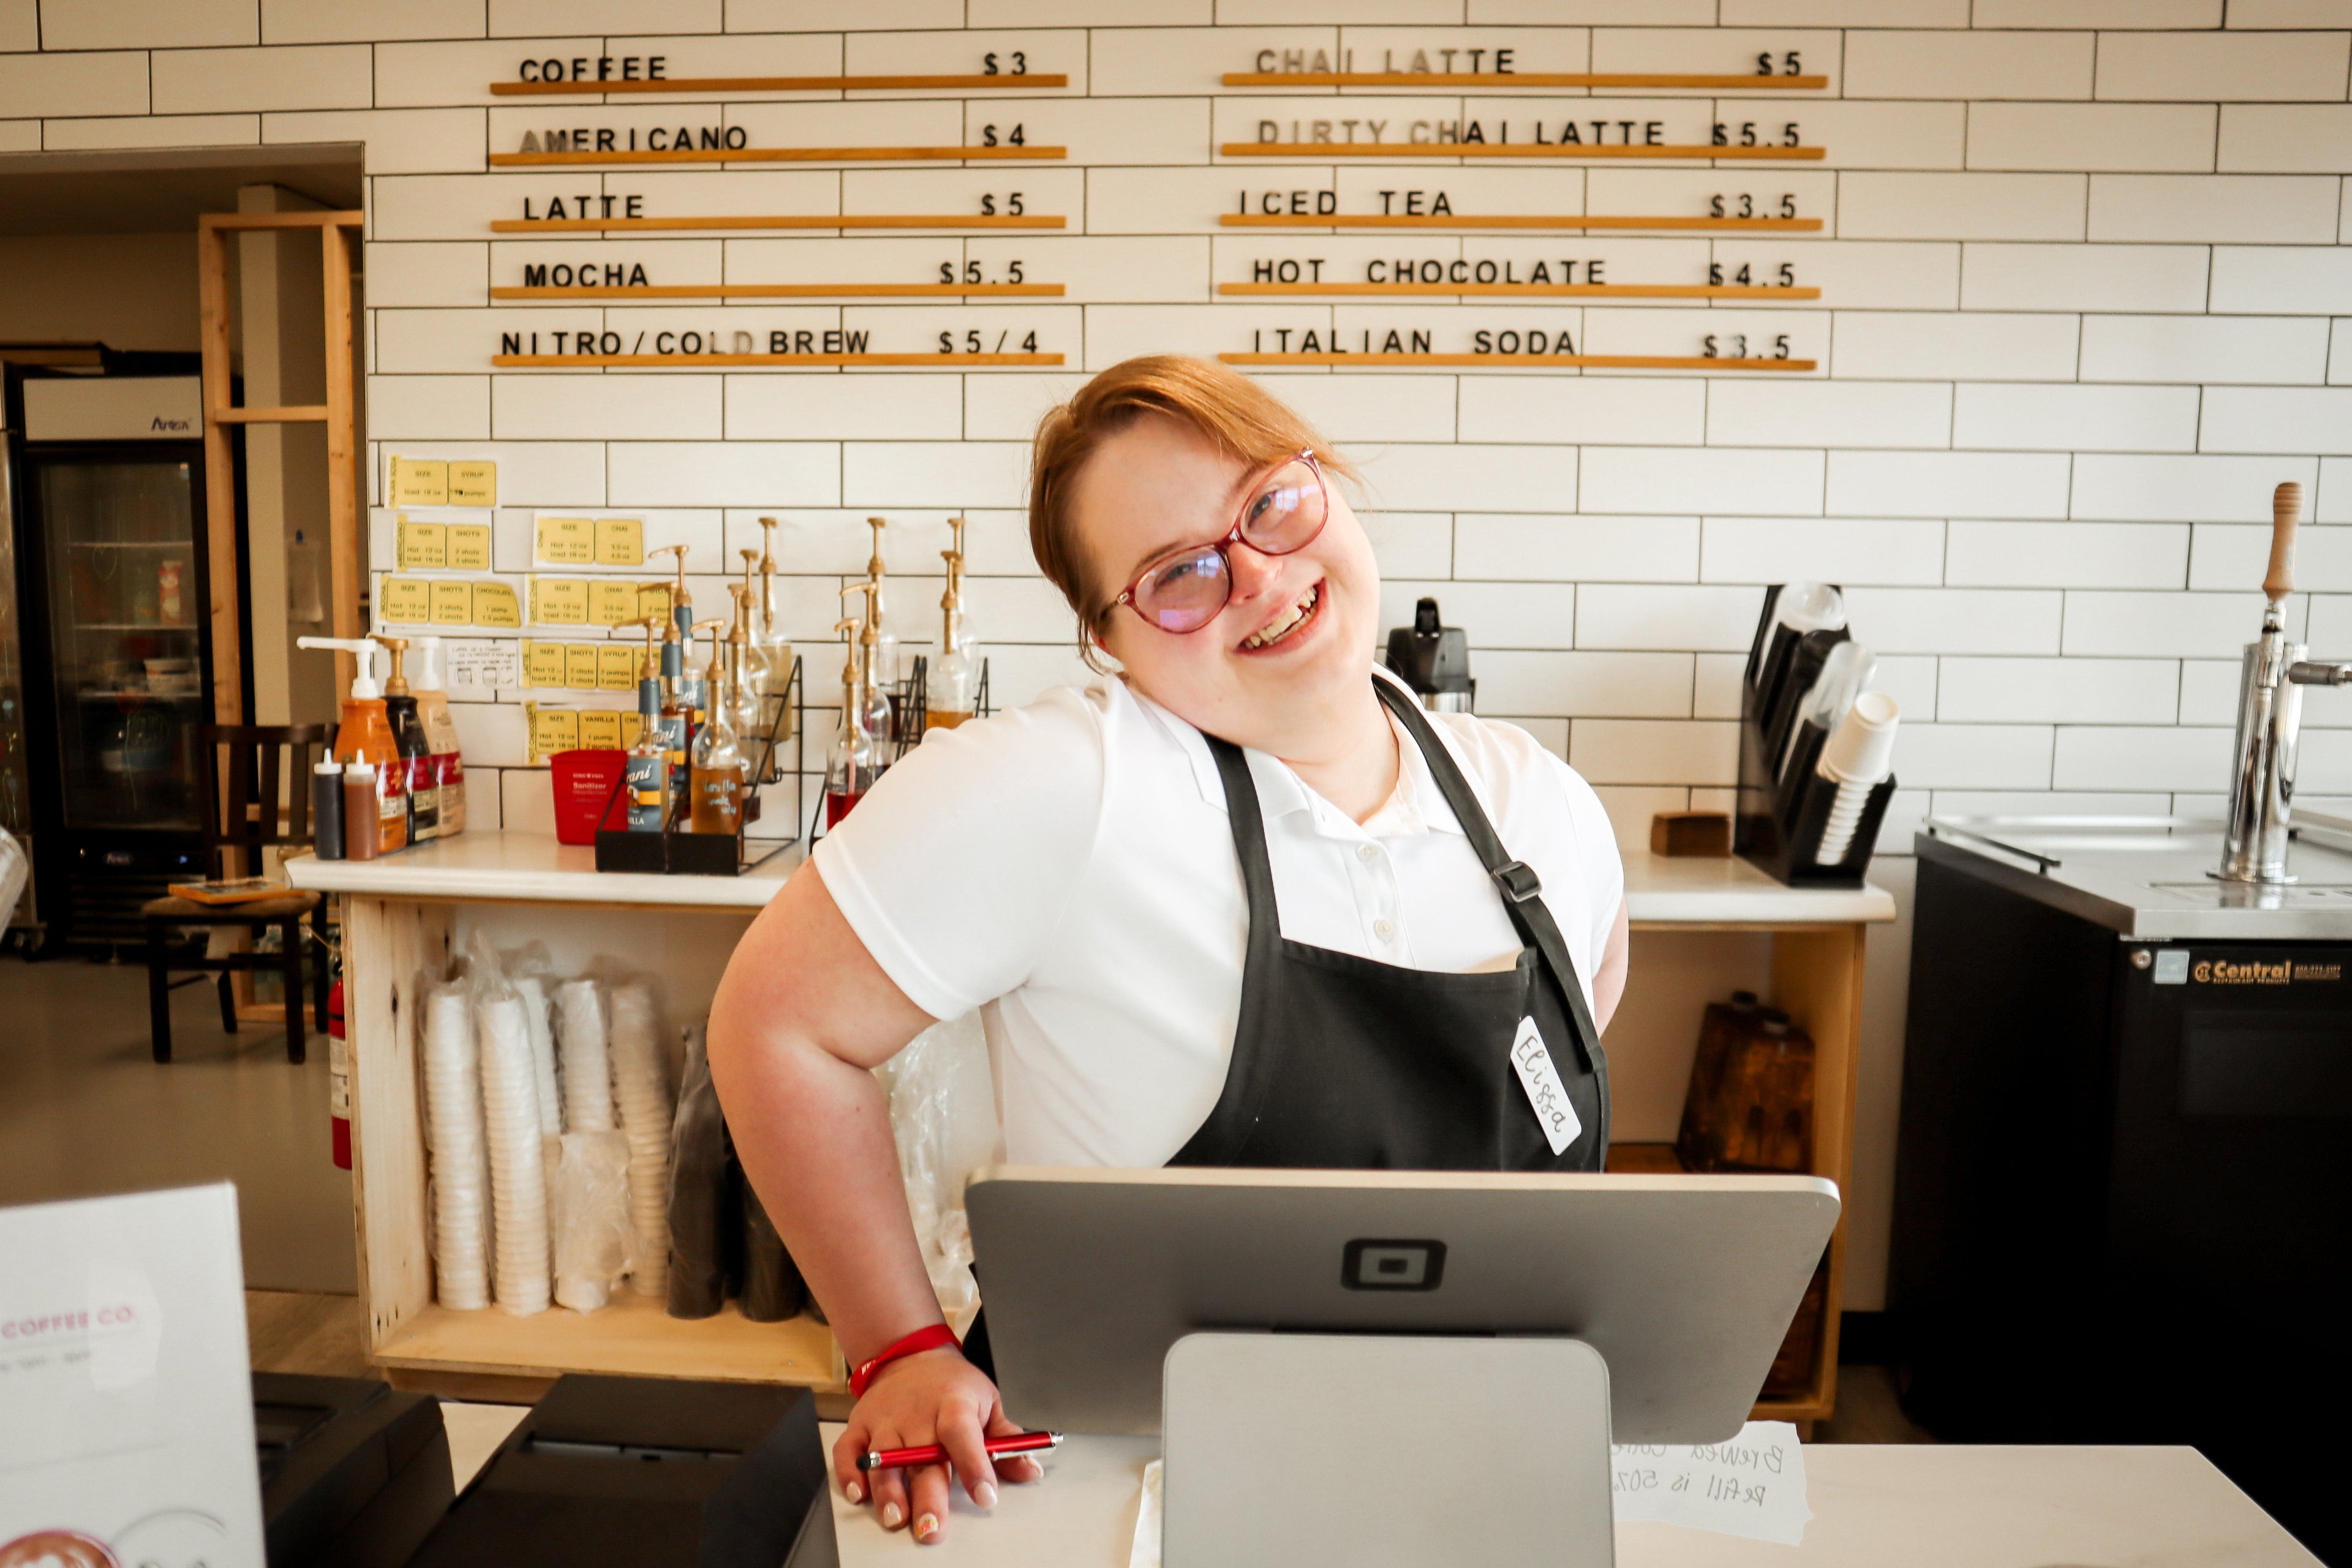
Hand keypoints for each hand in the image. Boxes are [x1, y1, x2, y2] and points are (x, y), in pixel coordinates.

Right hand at [834, 1346, 1044, 1544]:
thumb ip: (1007, 1440)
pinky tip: (859, 1493)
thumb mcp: (987, 1402)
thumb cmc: (952, 1384)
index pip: (963, 1434)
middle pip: (921, 1458)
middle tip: (933, 1529)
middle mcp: (916, 1415)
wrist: (910, 1355)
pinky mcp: (860, 1426)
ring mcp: (885, 1420)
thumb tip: (1031, 1470)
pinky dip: (849, 1473)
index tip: (986, 1496)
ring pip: (883, 1461)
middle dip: (926, 1497)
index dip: (975, 1465)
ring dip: (888, 1492)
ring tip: (897, 1518)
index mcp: (953, 1404)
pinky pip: (848, 1452)